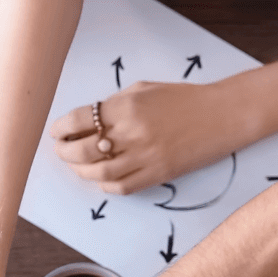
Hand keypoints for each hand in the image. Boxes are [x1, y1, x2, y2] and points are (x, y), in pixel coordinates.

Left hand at [49, 79, 252, 194]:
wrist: (221, 116)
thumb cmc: (183, 99)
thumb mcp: (145, 90)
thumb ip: (116, 105)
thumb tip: (88, 122)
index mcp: (127, 105)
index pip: (80, 119)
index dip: (62, 127)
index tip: (56, 132)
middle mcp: (131, 133)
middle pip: (82, 150)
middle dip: (65, 152)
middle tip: (61, 150)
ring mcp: (143, 157)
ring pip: (97, 173)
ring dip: (80, 171)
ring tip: (76, 166)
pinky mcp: (154, 176)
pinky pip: (119, 187)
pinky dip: (104, 184)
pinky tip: (101, 177)